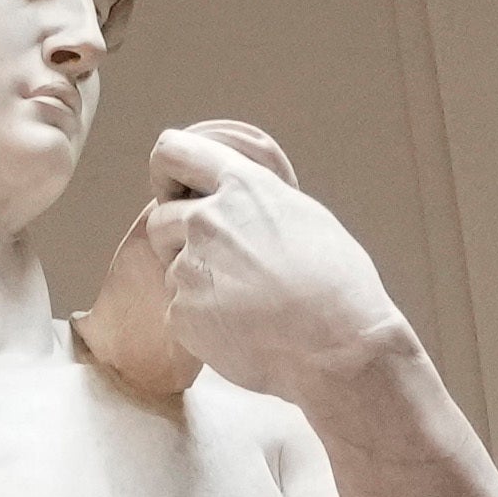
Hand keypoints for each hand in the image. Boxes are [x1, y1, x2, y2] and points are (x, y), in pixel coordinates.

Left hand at [125, 122, 405, 406]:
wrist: (335, 344)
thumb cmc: (336, 282)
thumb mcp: (303, 217)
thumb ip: (256, 203)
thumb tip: (232, 200)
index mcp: (242, 186)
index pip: (173, 153)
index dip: (168, 169)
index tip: (173, 184)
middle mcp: (207, 220)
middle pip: (161, 219)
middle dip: (178, 238)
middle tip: (221, 263)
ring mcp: (189, 268)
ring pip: (171, 269)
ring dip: (194, 280)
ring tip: (244, 299)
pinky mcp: (180, 313)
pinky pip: (178, 311)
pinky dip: (202, 320)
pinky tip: (241, 328)